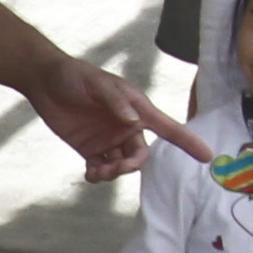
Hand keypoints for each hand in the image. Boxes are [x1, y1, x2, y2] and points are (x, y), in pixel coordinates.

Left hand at [30, 56, 202, 181]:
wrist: (45, 81)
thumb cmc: (76, 76)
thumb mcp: (98, 83)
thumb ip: (116, 101)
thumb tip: (134, 122)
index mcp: (137, 109)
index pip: (168, 128)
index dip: (187, 141)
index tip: (206, 156)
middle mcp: (127, 127)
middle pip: (141, 155)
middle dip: (132, 165)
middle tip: (115, 168)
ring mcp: (108, 139)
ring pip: (122, 165)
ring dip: (114, 174)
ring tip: (97, 172)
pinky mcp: (90, 149)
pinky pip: (101, 169)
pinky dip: (98, 176)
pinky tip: (89, 175)